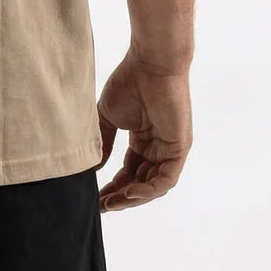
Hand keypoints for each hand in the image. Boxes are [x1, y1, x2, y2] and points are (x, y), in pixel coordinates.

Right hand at [96, 51, 191, 211]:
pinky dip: (148, 190)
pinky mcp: (179, 148)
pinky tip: (129, 193)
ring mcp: (169, 149)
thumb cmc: (130, 82)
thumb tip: (92, 169)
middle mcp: (158, 148)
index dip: (112, 187)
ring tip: (111, 203)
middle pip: (140, 183)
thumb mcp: (108, 117)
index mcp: (143, 140)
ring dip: (132, 198)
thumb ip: (102, 143)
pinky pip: (165, 179)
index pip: (129, 172)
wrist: (150, 64)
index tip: (94, 198)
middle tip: (100, 206)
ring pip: (153, 186)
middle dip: (120, 197)